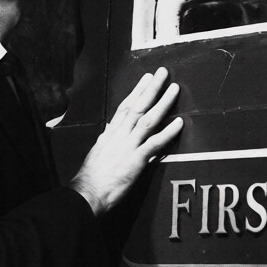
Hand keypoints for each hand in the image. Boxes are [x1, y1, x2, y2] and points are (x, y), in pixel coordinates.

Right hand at [70, 68, 181, 216]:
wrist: (87, 194)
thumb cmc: (91, 177)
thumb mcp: (98, 153)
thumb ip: (109, 140)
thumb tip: (113, 131)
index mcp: (111, 134)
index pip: (125, 107)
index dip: (136, 91)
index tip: (146, 79)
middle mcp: (120, 136)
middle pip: (137, 106)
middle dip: (151, 88)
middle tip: (163, 73)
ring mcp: (128, 146)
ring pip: (148, 120)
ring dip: (162, 103)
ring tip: (174, 89)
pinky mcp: (136, 161)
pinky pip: (155, 144)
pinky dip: (168, 132)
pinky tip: (179, 123)